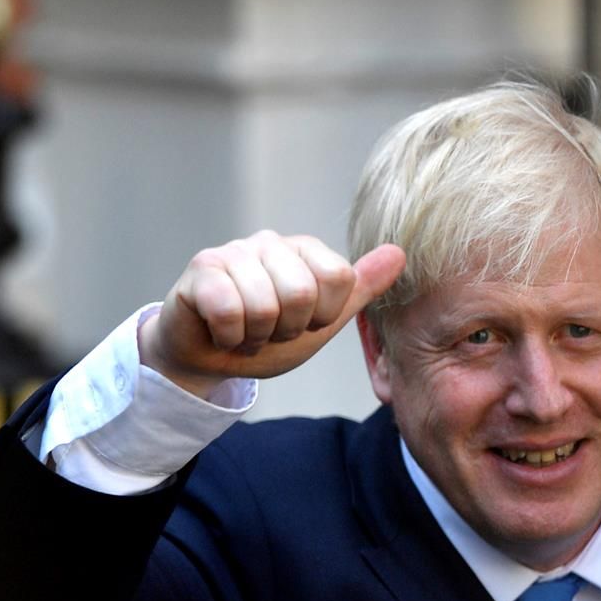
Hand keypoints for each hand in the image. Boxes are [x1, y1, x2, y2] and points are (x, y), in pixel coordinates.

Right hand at [139, 231, 405, 396]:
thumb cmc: (266, 337)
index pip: (338, 280)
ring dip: (255, 337)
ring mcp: (233, 251)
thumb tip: (399, 253)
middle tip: (269, 332)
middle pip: (302, 293)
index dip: (321, 316)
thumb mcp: (321, 322)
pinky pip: (229, 309)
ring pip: (265, 305)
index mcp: (306, 251)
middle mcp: (271, 242)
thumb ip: (359, 290)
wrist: (210, 358)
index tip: (302, 324)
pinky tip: (221, 332)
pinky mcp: (201, 268)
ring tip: (245, 332)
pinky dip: (229, 336)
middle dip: (286, 329)